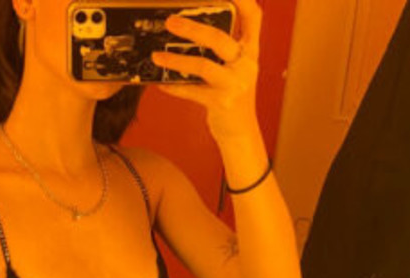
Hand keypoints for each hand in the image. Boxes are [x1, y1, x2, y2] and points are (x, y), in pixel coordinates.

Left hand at [150, 0, 262, 142]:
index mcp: (250, 51)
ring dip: (176, 60)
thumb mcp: (235, 67)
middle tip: (170, 21)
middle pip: (220, 38)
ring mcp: (236, 84)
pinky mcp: (222, 103)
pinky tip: (160, 83)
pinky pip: (192, 91)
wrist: (241, 131)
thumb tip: (191, 26)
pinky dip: (174, 86)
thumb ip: (223, 47)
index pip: (253, 17)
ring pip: (204, 66)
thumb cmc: (233, 95)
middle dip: (193, 28)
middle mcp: (246, 64)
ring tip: (156, 55)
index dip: (243, 0)